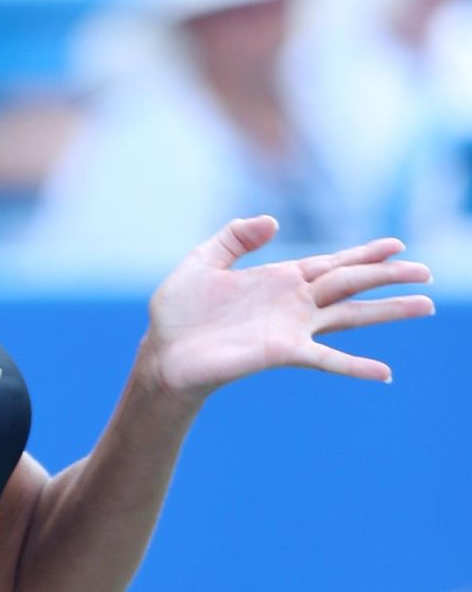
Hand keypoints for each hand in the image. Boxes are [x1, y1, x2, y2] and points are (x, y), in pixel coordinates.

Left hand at [140, 216, 434, 404]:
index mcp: (277, 278)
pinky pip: (325, 358)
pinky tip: (384, 372)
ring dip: (387, 312)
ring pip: (349, 316)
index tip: (397, 244)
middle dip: (387, 276)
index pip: (330, 263)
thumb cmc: (180, 312)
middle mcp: (292, 303)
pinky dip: (355, 366)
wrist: (163, 353)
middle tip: (427, 272)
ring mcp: (291, 328)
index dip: (363, 253)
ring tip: (425, 306)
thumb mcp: (202, 261)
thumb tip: (273, 219)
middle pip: (350, 285)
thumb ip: (235, 237)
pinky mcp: (281, 352)